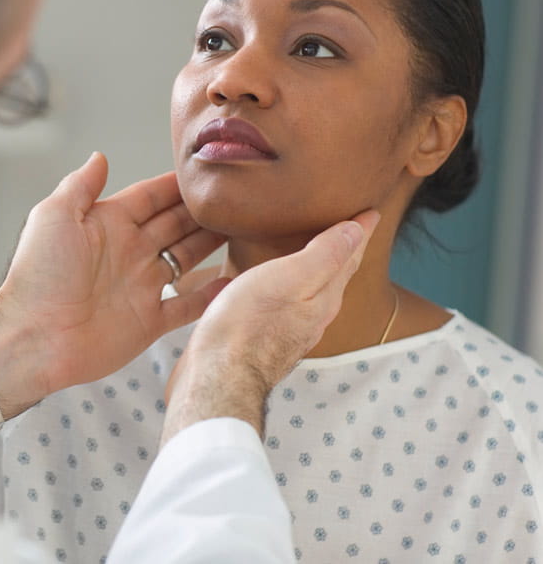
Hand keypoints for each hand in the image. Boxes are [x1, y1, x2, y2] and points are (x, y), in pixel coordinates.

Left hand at [0, 152, 226, 418]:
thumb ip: (80, 185)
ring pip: (187, 259)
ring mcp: (141, 287)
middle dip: (204, 210)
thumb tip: (100, 155)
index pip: (151, 196)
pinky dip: (211, 296)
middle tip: (239, 196)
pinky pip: (188, 306)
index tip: (209, 169)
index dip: (177, 184)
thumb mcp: (54, 216)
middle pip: (176, 224)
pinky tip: (236, 281)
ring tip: (247, 230)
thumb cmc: (38, 274)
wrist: (33, 337)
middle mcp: (129, 252)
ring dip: (212, 245)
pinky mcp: (149, 322)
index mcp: (108, 224)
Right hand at [161, 210, 380, 443]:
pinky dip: (289, 286)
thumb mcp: (288, 278)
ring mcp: (289, 331)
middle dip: (344, 250)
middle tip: (351, 226)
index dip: (359, 231)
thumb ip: (324, 255)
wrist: (217, 378)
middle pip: (334, 276)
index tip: (371, 210)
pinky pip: (286, 304)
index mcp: (323, 299)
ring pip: (311, 292)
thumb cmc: (246, 324)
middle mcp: (312, 317)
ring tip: (314, 250)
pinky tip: (274, 284)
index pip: (348, 256)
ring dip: (317, 269)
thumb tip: (358, 230)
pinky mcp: (264, 340)